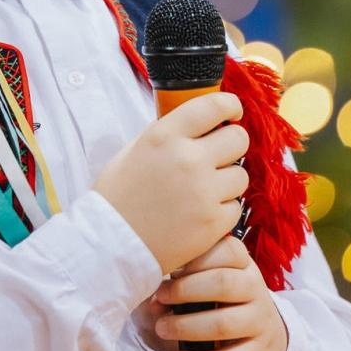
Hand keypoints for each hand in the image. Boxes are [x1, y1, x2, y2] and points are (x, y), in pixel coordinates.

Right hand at [93, 92, 248, 273]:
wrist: (110, 244)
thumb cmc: (118, 197)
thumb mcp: (134, 150)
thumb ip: (169, 134)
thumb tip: (199, 123)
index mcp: (165, 136)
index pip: (214, 105)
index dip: (230, 105)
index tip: (232, 112)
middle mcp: (188, 159)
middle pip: (238, 139)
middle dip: (232, 145)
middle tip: (220, 156)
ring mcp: (203, 192)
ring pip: (240, 175)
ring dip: (227, 181)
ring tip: (204, 191)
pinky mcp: (213, 222)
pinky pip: (235, 207)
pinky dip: (222, 211)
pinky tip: (200, 214)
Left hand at [153, 236, 287, 350]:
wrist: (265, 338)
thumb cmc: (226, 302)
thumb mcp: (214, 282)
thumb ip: (188, 279)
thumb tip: (155, 296)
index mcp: (243, 265)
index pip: (227, 250)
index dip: (195, 257)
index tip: (169, 267)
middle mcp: (256, 289)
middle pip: (223, 283)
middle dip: (184, 290)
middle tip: (160, 298)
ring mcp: (260, 323)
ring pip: (223, 324)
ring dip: (185, 327)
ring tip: (162, 329)